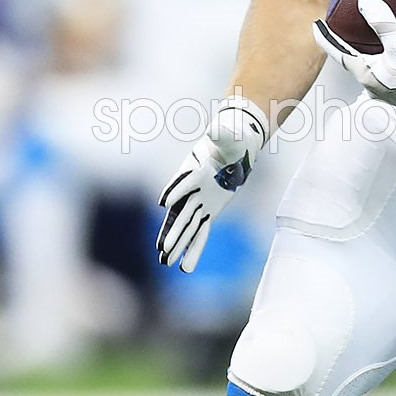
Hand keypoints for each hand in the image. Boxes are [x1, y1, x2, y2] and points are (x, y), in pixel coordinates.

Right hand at [156, 99, 266, 272]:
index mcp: (195, 171)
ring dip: (178, 245)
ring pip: (187, 228)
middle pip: (180, 215)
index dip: (175, 191)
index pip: (183, 182)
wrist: (234, 146)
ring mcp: (200, 202)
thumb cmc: (231, 139)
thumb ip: (223, 134)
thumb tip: (219, 129)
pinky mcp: (209, 211)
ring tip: (165, 263)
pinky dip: (194, 248)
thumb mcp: (230, 136)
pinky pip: (201, 232)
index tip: (165, 203)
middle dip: (172, 233)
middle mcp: (193, 191)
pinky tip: (184, 266)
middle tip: (162, 251)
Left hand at [312, 0, 395, 108]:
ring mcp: (391, 96)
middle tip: (346, 36)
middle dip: (351, 51)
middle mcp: (375, 90)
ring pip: (374, 74)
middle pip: (356, 65)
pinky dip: (389, 68)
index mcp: (366, 76)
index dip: (326, 39)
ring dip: (372, 60)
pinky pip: (391, 79)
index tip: (316, 28)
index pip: (338, 54)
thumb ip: (378, 17)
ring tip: (373, 48)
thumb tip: (364, 0)